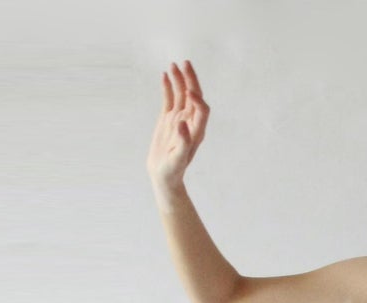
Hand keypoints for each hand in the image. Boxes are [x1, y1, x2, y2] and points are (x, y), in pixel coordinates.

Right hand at [148, 59, 208, 196]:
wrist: (163, 175)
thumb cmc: (172, 170)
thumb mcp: (177, 159)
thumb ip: (182, 142)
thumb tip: (183, 123)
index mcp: (196, 131)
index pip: (202, 110)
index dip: (198, 100)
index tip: (189, 93)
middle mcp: (190, 122)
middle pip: (194, 97)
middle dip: (191, 80)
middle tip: (186, 63)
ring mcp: (179, 118)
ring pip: (181, 95)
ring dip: (179, 80)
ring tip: (173, 65)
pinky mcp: (168, 118)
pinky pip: (169, 99)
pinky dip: (168, 87)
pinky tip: (164, 75)